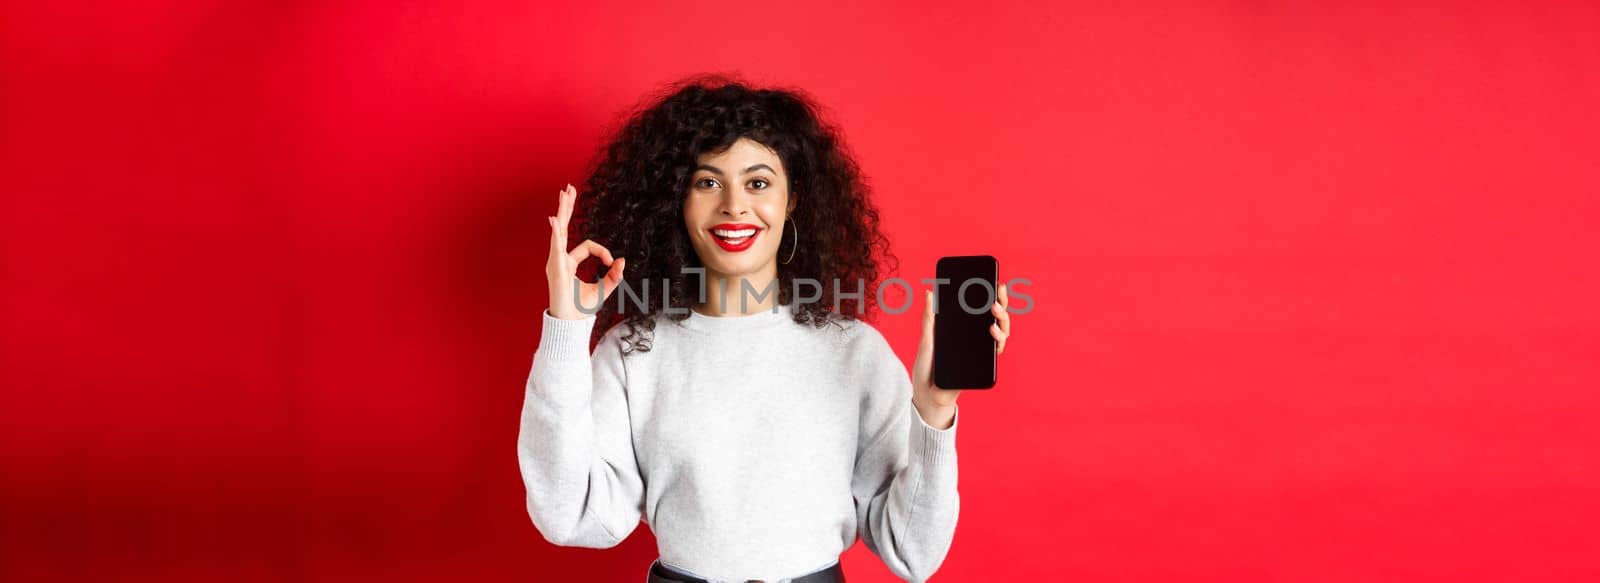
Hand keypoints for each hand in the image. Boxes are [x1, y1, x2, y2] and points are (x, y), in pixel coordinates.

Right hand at [546, 184, 625, 319]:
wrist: (570, 323)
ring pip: (560, 230)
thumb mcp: (604, 289)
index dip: (603, 252)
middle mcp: (559, 259)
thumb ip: (613, 275)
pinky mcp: (555, 267)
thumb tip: (622, 260)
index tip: (611, 264)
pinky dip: (556, 231)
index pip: (587, 247)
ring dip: (563, 210)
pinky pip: (556, 245)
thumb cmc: (582, 308)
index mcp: (568, 263)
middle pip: (564, 228)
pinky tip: (555, 219)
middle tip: (568, 188)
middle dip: (567, 207)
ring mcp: (555, 261)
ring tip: (564, 193)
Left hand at [911, 285, 1011, 428]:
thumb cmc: (926, 367)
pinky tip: (992, 332)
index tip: (994, 283)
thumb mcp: (926, 339)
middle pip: (996, 319)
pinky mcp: (983, 365)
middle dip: (1001, 304)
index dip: (991, 296)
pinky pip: (995, 351)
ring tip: (993, 312)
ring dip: (1002, 321)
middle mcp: (975, 339)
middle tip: (996, 295)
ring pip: (1001, 333)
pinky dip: (998, 340)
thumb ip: (929, 318)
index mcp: (963, 329)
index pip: (981, 309)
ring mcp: (980, 351)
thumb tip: (929, 292)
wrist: (928, 394)